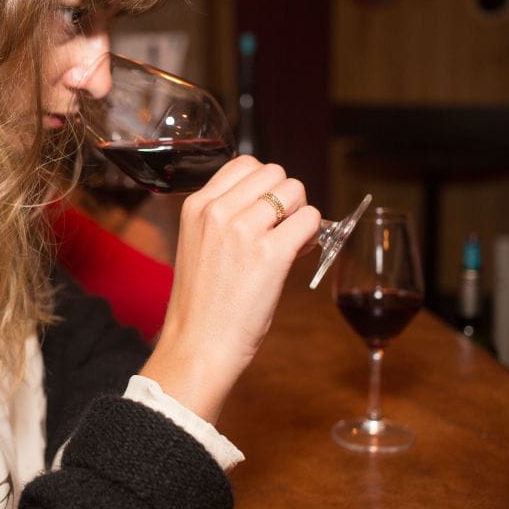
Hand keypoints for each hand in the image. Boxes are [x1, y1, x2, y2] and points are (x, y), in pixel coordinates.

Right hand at [140, 156, 320, 422]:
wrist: (197, 345)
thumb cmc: (201, 304)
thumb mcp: (198, 245)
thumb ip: (224, 217)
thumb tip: (272, 201)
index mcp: (196, 206)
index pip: (245, 163)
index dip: (263, 185)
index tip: (263, 210)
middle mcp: (218, 211)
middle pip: (275, 173)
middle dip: (285, 197)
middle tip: (279, 229)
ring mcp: (244, 230)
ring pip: (296, 191)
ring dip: (299, 214)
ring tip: (288, 242)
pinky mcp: (270, 254)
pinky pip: (310, 220)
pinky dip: (312, 235)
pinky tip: (296, 254)